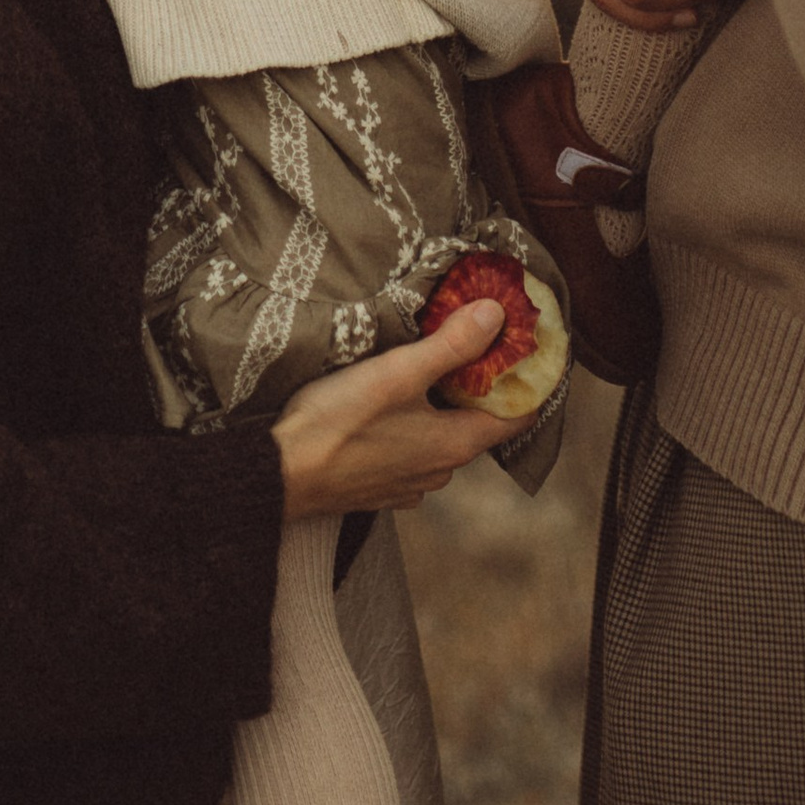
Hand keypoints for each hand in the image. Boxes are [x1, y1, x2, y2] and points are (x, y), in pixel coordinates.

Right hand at [272, 307, 531, 513]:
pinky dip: (410, 428)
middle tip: (469, 342)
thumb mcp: (398, 373)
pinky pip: (409, 453)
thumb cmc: (339, 423)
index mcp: (455, 444)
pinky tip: (387, 407)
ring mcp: (407, 485)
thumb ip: (451, 345)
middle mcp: (439, 471)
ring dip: (439, 408)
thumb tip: (497, 315)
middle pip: (476, 424)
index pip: (517, 416)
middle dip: (478, 386)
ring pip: (439, 438)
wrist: (278, 474)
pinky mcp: (377, 488)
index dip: (526, 382)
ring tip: (423, 368)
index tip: (524, 349)